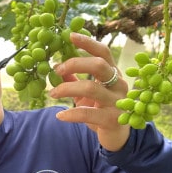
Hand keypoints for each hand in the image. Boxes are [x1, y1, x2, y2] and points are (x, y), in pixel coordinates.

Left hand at [49, 32, 129, 151]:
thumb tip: (56, 68)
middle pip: (99, 65)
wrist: (116, 136)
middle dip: (75, 64)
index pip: (103, 52)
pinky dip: (70, 114)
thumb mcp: (87, 93)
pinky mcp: (113, 120)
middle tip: (56, 70)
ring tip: (52, 93)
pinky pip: (88, 113)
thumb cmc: (100, 109)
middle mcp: (119, 84)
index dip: (88, 43)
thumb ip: (74, 80)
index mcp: (113, 73)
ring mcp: (118, 102)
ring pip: (91, 88)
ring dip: (67, 88)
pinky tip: (60, 116)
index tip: (69, 35)